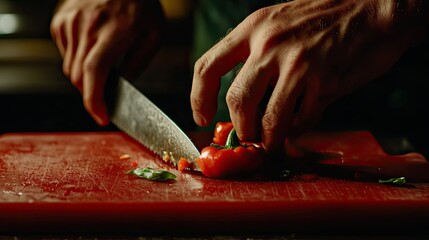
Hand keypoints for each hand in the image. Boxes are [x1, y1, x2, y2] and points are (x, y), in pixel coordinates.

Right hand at [51, 0, 163, 125]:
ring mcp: (71, 23)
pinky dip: (76, 61)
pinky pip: (65, 54)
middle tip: (106, 97)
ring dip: (84, 78)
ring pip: (69, 68)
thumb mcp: (153, 36)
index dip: (94, 100)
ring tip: (104, 64)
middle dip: (91, 94)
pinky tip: (92, 50)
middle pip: (78, 76)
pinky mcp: (61, 21)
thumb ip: (137, 64)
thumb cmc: (142, 7)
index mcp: (114, 31)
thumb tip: (120, 87)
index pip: (94, 72)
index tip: (100, 116)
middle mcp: (87, 27)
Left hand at [191, 0, 425, 151]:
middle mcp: (270, 43)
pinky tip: (300, 123)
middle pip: (236, 100)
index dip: (199, 98)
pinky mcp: (325, 81)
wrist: (375, 10)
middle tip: (247, 138)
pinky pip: (302, 120)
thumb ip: (256, 57)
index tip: (202, 118)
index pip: (207, 66)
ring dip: (267, 139)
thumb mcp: (279, 25)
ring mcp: (298, 62)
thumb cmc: (324, 21)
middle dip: (240, 128)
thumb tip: (239, 103)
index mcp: (253, 28)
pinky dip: (297, 130)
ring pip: (268, 118)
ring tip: (271, 143)